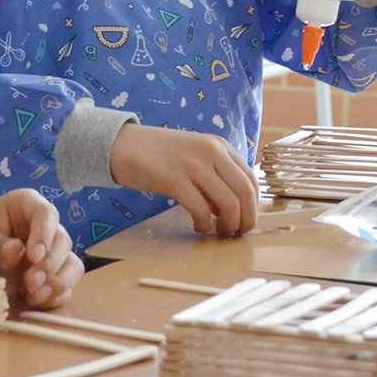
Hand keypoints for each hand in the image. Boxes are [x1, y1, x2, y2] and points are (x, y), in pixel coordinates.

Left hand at [0, 189, 81, 308]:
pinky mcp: (43, 280)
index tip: (33, 256)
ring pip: (70, 265)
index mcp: (25, 207)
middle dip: (51, 263)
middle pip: (62, 242)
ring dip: (59, 281)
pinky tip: (36, 302)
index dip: (45, 235)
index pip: (46, 215)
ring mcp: (44, 256)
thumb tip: (17, 252)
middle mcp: (40, 229)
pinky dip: (55, 296)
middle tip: (31, 281)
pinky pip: (62, 287)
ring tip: (35, 295)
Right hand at [109, 123, 258, 234]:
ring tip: (217, 230)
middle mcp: (211, 152)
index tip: (245, 219)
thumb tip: (233, 209)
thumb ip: (215, 175)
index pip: (252, 178)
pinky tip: (197, 226)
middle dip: (246, 219)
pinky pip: (201, 209)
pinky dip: (204, 224)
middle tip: (236, 232)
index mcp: (220, 146)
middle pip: (245, 192)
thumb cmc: (159, 155)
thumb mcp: (195, 156)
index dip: (254, 205)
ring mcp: (193, 164)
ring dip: (227, 225)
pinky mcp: (174, 178)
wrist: (122, 144)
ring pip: (228, 203)